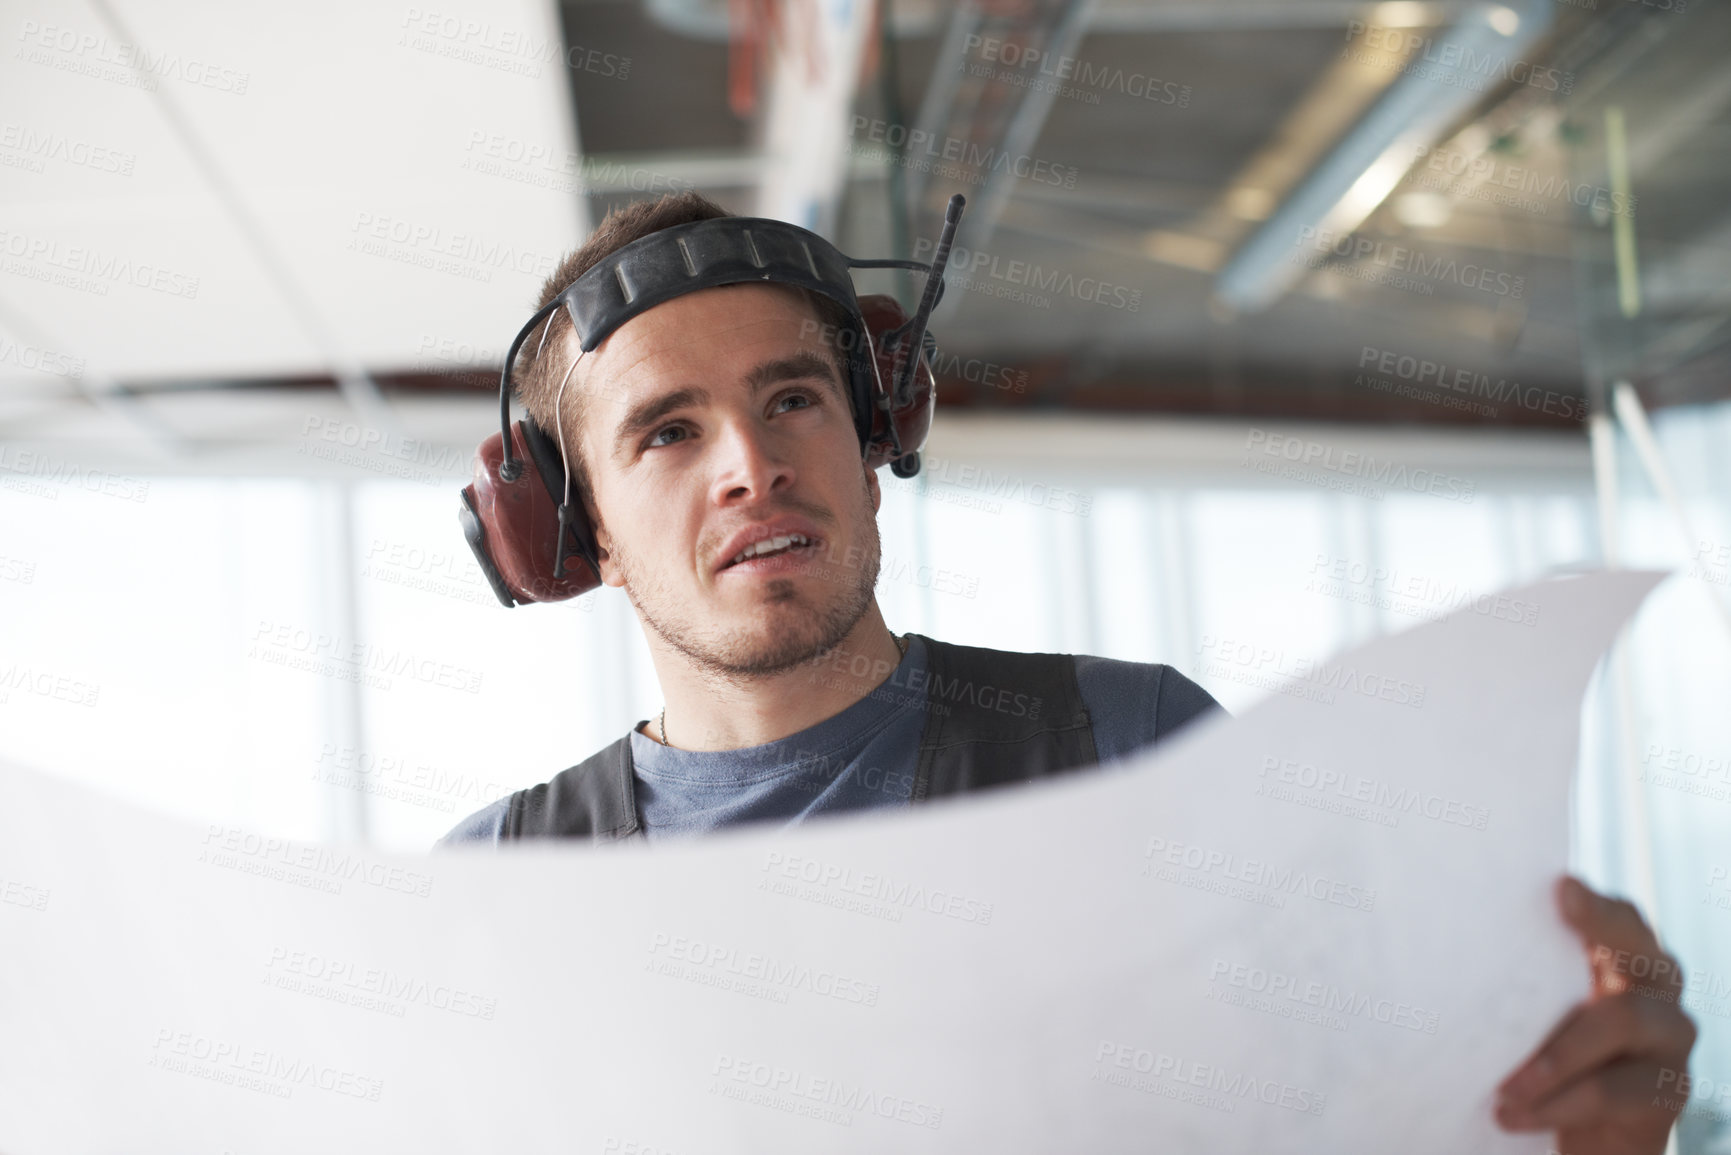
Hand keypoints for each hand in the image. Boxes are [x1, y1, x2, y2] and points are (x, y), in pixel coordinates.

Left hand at [1495, 875, 1697, 1153]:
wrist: (1582, 1135)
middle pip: (1638, 948)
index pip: (1618, 916)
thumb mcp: (1531, 1005)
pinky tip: (1512, 1113)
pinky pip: (1610, 1090)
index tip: (1561, 885)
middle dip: (1598, 929)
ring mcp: (1669, 1036)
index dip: (1594, 903)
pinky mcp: (1664, 1090)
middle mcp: (1655, 984)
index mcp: (1621, 954)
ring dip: (1553, 1055)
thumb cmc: (1542, 1050)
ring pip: (1620, 1019)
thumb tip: (1435, 941)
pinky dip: (1556, 1103)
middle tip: (1557, 915)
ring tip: (1502, 1086)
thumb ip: (1514, 971)